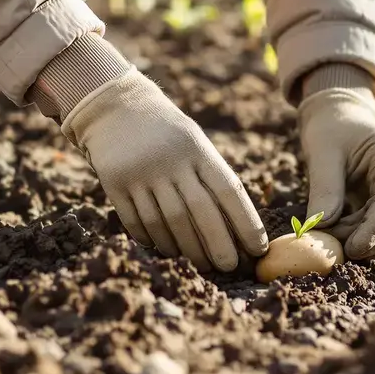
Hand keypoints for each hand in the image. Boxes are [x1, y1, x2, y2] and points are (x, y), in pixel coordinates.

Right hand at [60, 68, 267, 271]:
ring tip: (200, 264)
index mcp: (197, 149)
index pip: (228, 191)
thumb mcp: (194, 142)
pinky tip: (166, 250)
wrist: (116, 106)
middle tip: (229, 267)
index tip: (259, 248)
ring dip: (186, 249)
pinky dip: (154, 240)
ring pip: (167, 223)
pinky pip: (137, 222)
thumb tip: (238, 227)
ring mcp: (141, 173)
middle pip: (199, 212)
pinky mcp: (115, 183)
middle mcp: (170, 161)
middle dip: (218, 245)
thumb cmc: (167, 133)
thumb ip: (212, 177)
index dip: (247, 223)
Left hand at [297, 86, 374, 259]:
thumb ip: (324, 189)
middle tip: (339, 251)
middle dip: (374, 240)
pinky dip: (372, 239)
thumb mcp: (322, 154)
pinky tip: (347, 239)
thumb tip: (321, 227)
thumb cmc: (331, 130)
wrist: (340, 118)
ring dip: (373, 243)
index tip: (354, 248)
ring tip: (339, 243)